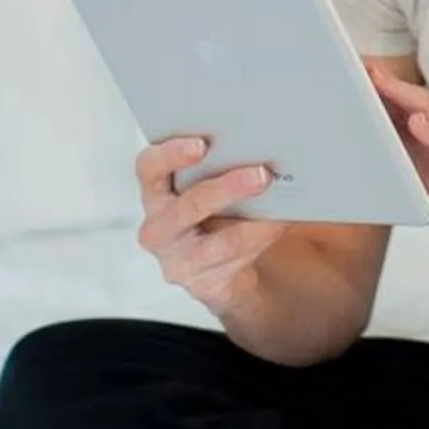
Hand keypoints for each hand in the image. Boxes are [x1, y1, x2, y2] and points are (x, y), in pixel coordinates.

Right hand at [133, 135, 288, 317]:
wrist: (219, 269)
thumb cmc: (214, 215)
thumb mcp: (209, 188)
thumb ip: (221, 166)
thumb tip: (262, 146)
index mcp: (156, 192)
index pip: (149, 167)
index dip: (171, 154)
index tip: (202, 144)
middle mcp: (158, 227)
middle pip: (187, 206)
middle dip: (226, 189)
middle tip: (260, 175)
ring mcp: (176, 259)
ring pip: (215, 244)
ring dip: (252, 224)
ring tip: (278, 204)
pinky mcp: (200, 283)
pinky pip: (233, 262)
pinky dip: (259, 240)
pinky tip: (277, 225)